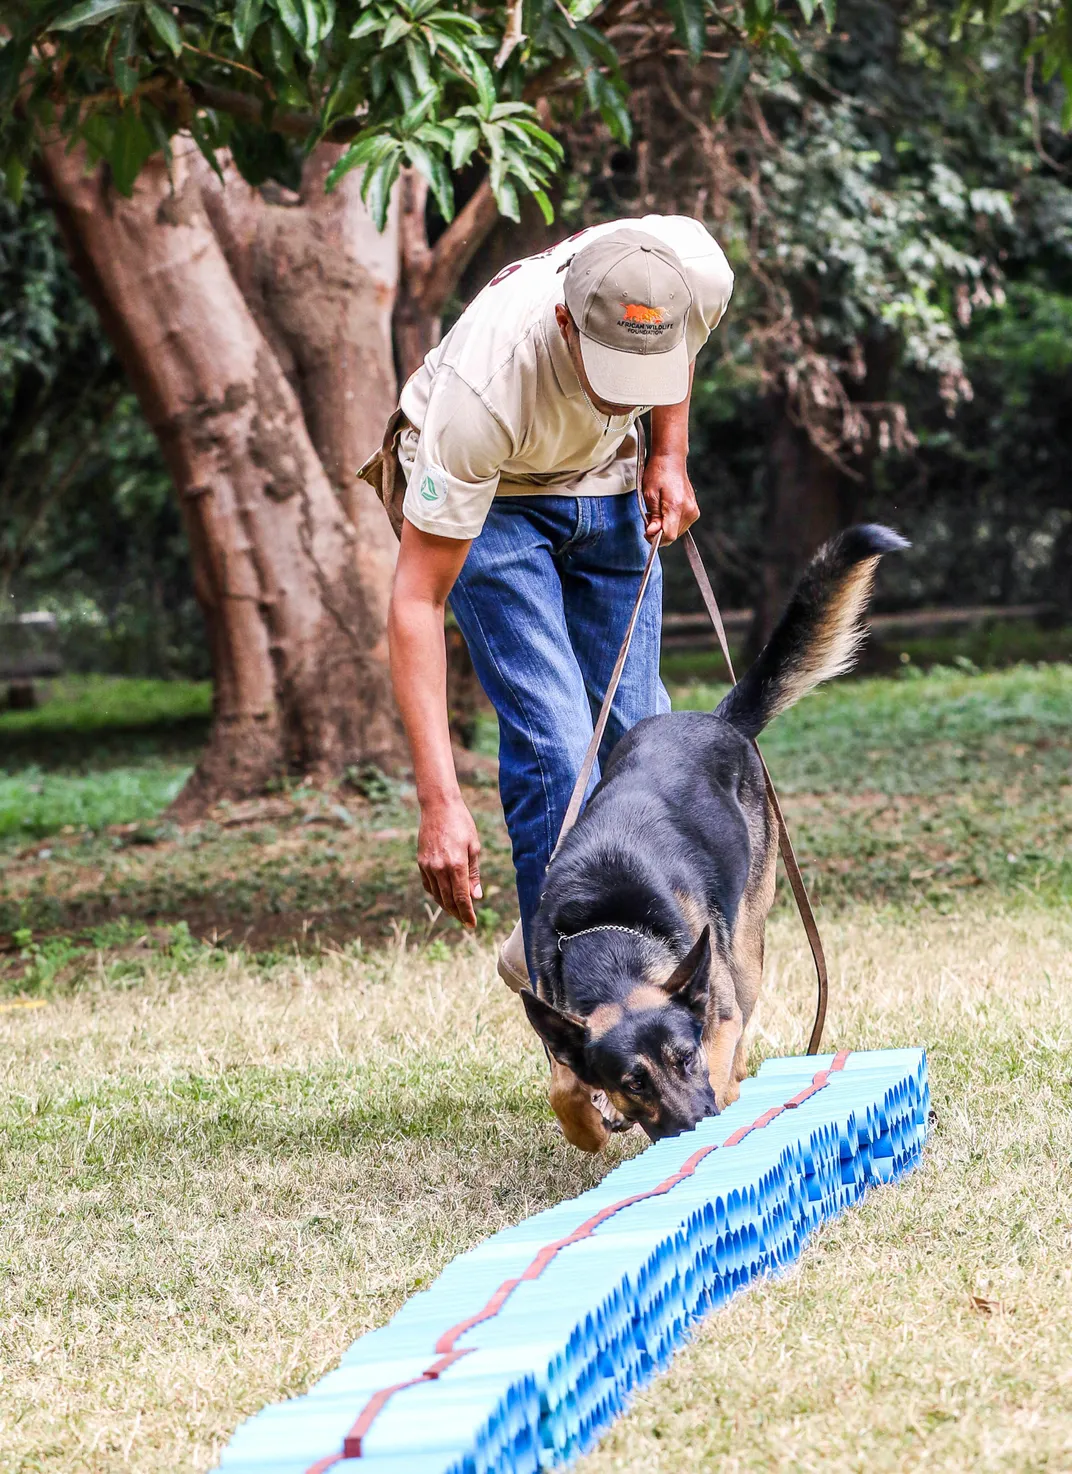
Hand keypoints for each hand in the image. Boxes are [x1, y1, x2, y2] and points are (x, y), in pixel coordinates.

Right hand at [417, 795, 481, 926]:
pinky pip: (428, 885)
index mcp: (456, 864)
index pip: (461, 897)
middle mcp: (440, 868)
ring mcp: (428, 865)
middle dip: (458, 914)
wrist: (438, 806)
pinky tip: (443, 897)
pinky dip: (436, 894)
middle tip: (465, 922)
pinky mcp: (421, 862)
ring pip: (437, 894)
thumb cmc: (461, 823)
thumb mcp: (474, 846)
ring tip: (456, 912)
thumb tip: (476, 896)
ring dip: (447, 906)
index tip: (471, 924)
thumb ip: (474, 873)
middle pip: (448, 899)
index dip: (467, 913)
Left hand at [641, 453, 698, 543]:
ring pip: (676, 532)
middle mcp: (689, 510)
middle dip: (659, 532)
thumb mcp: (650, 495)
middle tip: (649, 517)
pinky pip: (680, 525)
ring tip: (657, 512)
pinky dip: (671, 523)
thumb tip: (653, 533)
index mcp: (677, 506)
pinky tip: (665, 511)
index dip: (656, 538)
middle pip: (673, 535)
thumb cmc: (659, 473)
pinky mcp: (694, 511)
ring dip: (665, 527)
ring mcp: (693, 511)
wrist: (671, 460)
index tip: (647, 531)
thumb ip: (653, 517)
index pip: (669, 535)